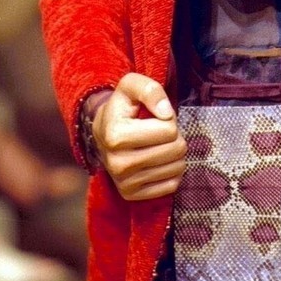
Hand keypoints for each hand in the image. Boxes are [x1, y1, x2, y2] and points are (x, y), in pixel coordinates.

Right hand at [92, 74, 186, 201]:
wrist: (102, 133)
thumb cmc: (122, 107)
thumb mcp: (131, 85)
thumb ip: (150, 89)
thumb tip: (166, 113)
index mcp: (116, 136)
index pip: (170, 130)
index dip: (169, 120)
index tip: (156, 118)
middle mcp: (118, 163)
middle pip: (175, 150)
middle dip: (175, 136)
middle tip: (159, 132)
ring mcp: (124, 182)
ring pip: (177, 167)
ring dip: (175, 153)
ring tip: (159, 144)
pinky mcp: (132, 194)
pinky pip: (172, 185)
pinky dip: (172, 171)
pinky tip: (159, 160)